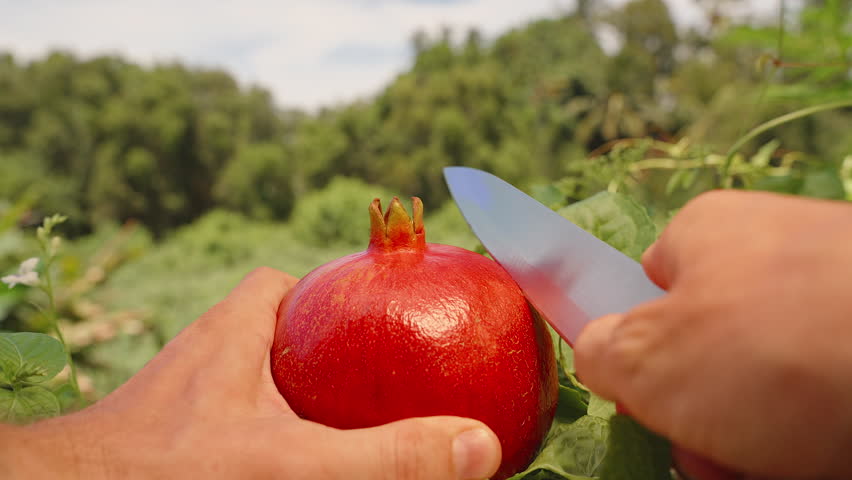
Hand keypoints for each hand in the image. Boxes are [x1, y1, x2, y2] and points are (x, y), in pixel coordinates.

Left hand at [2, 267, 500, 479]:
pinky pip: (231, 416)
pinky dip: (265, 427)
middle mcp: (207, 355)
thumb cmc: (168, 471)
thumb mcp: (292, 463)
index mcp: (234, 329)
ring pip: (253, 378)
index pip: (286, 283)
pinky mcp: (173, 434)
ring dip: (294, 393)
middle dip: (322, 348)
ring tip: (340, 420)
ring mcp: (187, 399)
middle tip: (372, 378)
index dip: (332, 292)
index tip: (377, 316)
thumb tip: (478, 446)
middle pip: (277, 330)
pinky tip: (284, 456)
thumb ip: (385, 457)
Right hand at [574, 190, 851, 478]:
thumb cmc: (770, 352)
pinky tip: (816, 459)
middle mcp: (776, 251)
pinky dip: (812, 437)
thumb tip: (602, 352)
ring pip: (772, 383)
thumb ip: (602, 351)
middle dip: (702, 415)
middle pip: (713, 345)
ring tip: (768, 464)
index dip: (641, 350)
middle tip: (710, 455)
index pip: (651, 284)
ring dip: (754, 440)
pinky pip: (824, 395)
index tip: (651, 402)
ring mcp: (836, 298)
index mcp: (708, 232)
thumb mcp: (647, 359)